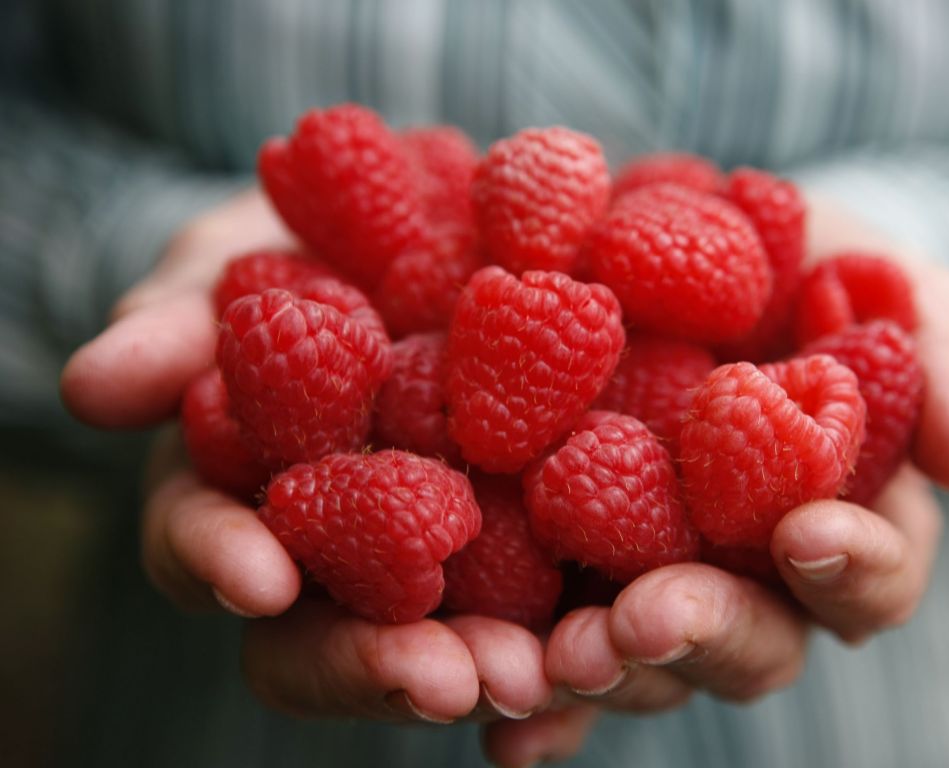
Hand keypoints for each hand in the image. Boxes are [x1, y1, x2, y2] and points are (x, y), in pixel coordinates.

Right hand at [59, 190, 580, 766]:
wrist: (419, 227)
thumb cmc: (304, 251)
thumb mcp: (232, 264)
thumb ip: (177, 323)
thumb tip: (93, 385)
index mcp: (243, 489)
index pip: (211, 546)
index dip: (220, 561)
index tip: (260, 576)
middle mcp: (330, 545)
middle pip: (330, 632)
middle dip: (374, 663)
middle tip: (441, 679)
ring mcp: (427, 549)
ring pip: (440, 636)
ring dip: (481, 667)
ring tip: (539, 674)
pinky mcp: (519, 531)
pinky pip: (540, 596)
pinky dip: (564, 630)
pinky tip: (607, 647)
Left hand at [533, 196, 948, 741]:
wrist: (702, 246)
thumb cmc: (813, 273)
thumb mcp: (886, 285)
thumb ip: (938, 349)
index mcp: (840, 518)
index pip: (869, 575)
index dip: (853, 568)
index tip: (809, 537)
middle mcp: (751, 572)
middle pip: (749, 642)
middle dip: (703, 635)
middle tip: (644, 620)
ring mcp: (659, 577)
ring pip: (648, 660)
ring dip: (607, 672)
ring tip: (559, 657)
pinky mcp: (576, 569)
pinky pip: (554, 648)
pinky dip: (536, 696)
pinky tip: (504, 719)